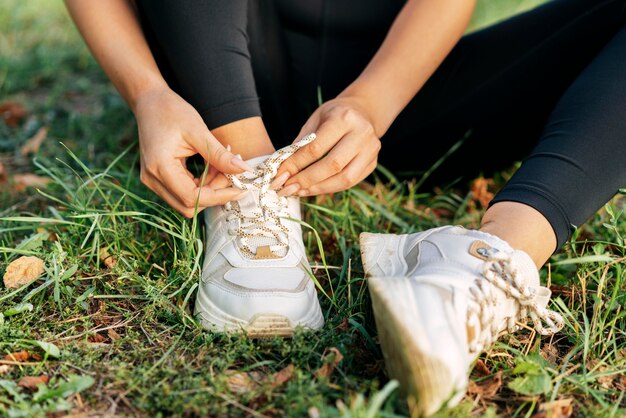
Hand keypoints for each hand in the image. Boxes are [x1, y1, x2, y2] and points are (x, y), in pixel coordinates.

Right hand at [133, 87, 249, 216]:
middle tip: (230, 174)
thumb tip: (245, 171)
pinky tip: (212, 167)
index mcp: (159, 167)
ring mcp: (153, 181)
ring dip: (209, 190)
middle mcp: (152, 179)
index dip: (219, 197)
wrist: (149, 102)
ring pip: (186, 201)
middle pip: (188, 205)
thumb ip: (220, 155)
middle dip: (214, 194)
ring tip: (222, 167)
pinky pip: (182, 192)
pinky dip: (201, 185)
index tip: (240, 189)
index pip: (192, 197)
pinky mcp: (158, 179)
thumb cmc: (171, 111)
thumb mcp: (199, 131)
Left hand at [275, 96, 380, 195]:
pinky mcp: (373, 163)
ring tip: (299, 191)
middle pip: (332, 165)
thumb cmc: (334, 115)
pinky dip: (330, 188)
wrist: (363, 112)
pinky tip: (313, 189)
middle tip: (287, 188)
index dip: (296, 164)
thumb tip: (283, 170)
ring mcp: (371, 150)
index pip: (316, 147)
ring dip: (318, 188)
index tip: (279, 175)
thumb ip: (301, 143)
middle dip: (306, 180)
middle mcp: (361, 134)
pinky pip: (350, 182)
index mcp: (344, 118)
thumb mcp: (315, 119)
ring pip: (344, 178)